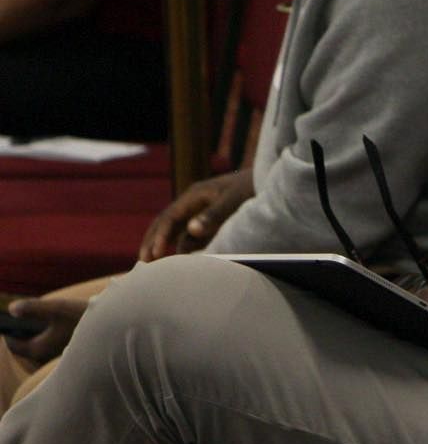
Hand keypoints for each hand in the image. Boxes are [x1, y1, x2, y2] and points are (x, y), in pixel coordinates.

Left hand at [4, 295, 86, 361]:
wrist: (115, 330)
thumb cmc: (85, 319)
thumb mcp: (57, 308)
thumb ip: (32, 307)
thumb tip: (12, 309)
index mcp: (38, 349)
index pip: (14, 345)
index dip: (8, 334)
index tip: (7, 323)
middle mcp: (47, 358)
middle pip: (27, 349)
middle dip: (22, 337)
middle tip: (20, 322)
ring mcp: (60, 359)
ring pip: (42, 350)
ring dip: (38, 339)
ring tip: (38, 326)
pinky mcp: (72, 357)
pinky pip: (54, 351)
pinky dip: (51, 342)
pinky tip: (61, 330)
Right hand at [139, 169, 254, 261]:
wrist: (267, 180)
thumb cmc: (251, 188)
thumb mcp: (233, 201)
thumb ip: (214, 215)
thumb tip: (191, 230)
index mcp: (194, 195)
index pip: (169, 217)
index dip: (160, 235)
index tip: (155, 254)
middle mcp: (193, 202)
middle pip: (166, 222)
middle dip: (153, 240)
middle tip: (143, 262)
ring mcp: (200, 210)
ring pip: (175, 228)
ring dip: (164, 244)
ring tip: (154, 264)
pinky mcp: (209, 218)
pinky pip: (188, 233)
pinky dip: (180, 245)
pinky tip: (177, 259)